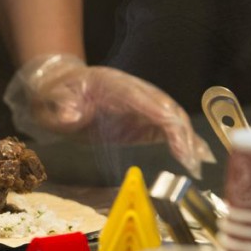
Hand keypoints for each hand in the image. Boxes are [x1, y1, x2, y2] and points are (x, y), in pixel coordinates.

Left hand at [4, 54, 215, 177]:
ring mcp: (141, 105)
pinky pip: (168, 128)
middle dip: (185, 136)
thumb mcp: (52, 98)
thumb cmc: (55, 94)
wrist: (56, 89)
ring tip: (199, 165)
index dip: (169, 125)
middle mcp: (135, 92)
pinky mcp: (141, 119)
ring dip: (188, 140)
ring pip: (173, 119)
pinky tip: (198, 156)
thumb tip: (71, 116)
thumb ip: (63, 106)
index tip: (180, 148)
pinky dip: (183, 141)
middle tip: (193, 165)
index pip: (151, 103)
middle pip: (169, 110)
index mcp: (117, 85)